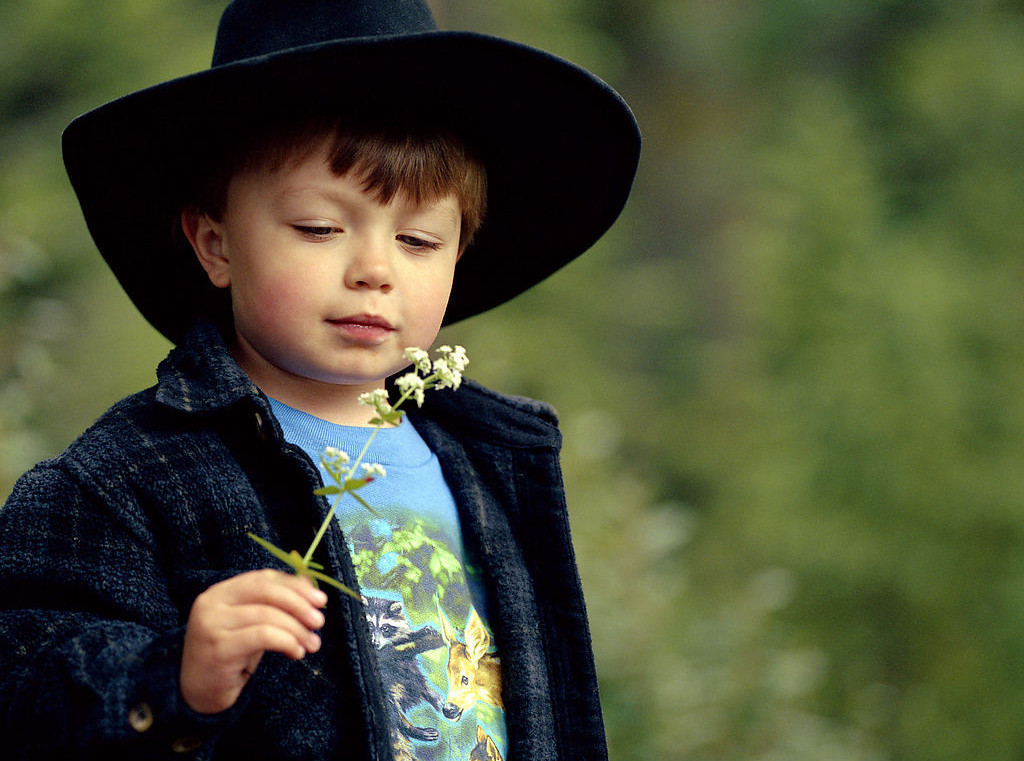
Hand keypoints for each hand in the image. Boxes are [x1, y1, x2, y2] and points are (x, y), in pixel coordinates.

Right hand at [180, 569, 327, 713]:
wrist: (196, 693)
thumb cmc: (230, 655)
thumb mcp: (252, 624)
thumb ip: (274, 605)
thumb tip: (310, 586)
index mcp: (221, 591)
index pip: (264, 578)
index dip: (295, 586)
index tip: (320, 600)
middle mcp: (212, 602)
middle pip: (266, 591)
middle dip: (299, 604)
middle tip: (319, 621)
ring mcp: (212, 624)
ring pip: (268, 616)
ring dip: (297, 630)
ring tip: (312, 644)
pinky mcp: (218, 647)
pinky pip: (263, 636)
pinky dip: (287, 641)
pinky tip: (296, 653)